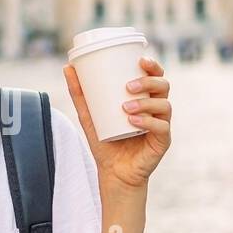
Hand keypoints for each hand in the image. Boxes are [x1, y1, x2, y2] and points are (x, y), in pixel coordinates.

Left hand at [63, 56, 170, 191]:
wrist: (112, 173)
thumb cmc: (105, 142)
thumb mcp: (88, 116)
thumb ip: (80, 93)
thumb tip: (68, 67)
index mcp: (144, 98)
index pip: (155, 76)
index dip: (153, 66)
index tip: (140, 60)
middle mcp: (156, 109)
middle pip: (163, 86)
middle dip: (148, 82)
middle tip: (127, 86)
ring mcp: (161, 125)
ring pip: (164, 105)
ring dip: (145, 102)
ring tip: (125, 107)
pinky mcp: (162, 142)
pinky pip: (162, 127)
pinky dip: (148, 122)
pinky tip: (133, 122)